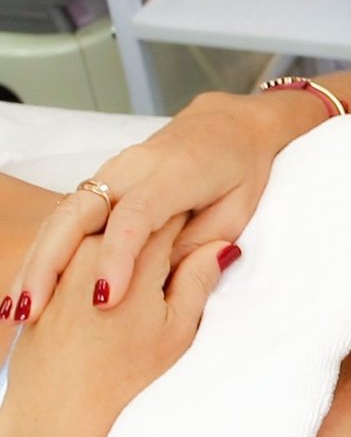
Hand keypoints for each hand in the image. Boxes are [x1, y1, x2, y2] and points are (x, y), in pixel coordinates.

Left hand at [0, 217, 237, 436]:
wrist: (57, 411)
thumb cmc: (125, 376)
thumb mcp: (177, 331)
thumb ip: (199, 280)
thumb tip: (222, 245)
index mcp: (135, 259)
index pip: (171, 217)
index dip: (191, 222)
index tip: (204, 230)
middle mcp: (92, 250)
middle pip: (133, 224)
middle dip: (155, 232)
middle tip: (176, 258)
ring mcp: (61, 265)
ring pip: (101, 237)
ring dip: (122, 248)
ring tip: (139, 280)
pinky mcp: (43, 283)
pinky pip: (73, 259)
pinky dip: (93, 267)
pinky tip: (106, 296)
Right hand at [4, 90, 317, 321]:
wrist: (232, 124)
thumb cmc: (241, 169)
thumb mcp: (238, 210)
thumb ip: (200, 242)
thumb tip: (161, 278)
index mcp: (174, 174)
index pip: (136, 218)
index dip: (118, 258)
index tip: (104, 299)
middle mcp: (134, 167)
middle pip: (79, 213)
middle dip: (50, 263)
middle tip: (32, 312)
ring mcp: (114, 171)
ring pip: (63, 214)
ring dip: (37, 261)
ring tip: (16, 309)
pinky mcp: (104, 180)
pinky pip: (68, 215)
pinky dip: (46, 249)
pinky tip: (30, 285)